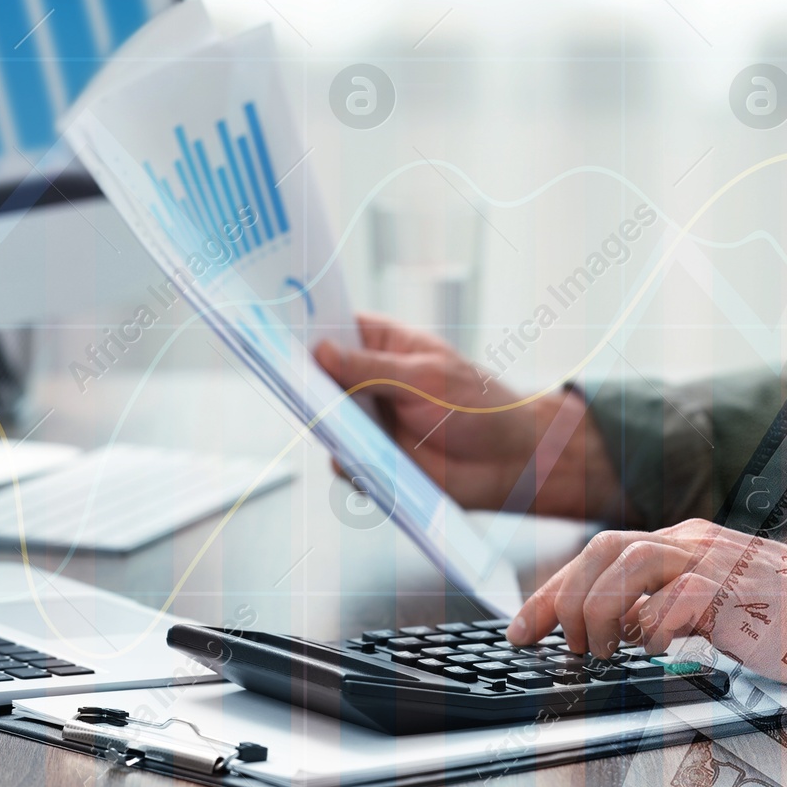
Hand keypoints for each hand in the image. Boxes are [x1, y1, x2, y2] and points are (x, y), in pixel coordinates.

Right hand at [314, 312, 625, 519]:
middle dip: (300, 376)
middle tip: (285, 375)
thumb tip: (321, 353)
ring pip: (323, 421)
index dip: (305, 326)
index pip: (333, 327)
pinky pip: (344, 462)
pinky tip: (356, 459)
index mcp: (382, 344)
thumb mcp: (426, 378)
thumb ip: (372, 368)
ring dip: (321, 423)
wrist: (511, 463)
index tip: (275, 323)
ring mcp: (367, 421)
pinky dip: (347, 462)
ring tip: (320, 418)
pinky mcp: (372, 461)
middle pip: (317, 375)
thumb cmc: (479, 406)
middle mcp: (368, 381)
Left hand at [506, 519, 786, 684]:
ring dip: (603, 610)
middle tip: (562, 643)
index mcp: (685, 542)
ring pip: (630, 564)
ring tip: (606, 649)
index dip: (553, 589)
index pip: (600, 552)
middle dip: (566, 597)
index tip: (522, 626)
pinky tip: (657, 648)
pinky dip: (655, 625)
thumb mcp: (715, 600)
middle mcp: (694, 543)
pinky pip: (679, 599)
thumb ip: (668, 603)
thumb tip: (619, 628)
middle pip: (604, 549)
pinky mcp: (739, 593)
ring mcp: (716, 563)